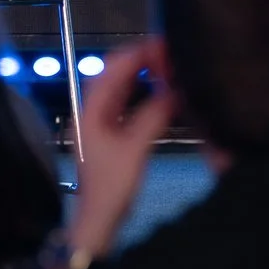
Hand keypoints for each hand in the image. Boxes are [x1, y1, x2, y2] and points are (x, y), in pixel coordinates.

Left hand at [67, 39, 175, 258]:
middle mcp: (93, 111)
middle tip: (172, 54)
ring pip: (123, 86)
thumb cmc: (111, 189)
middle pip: (115, 72)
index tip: (166, 47)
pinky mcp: (112, 132)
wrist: (99, 222)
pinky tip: (164, 90)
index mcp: (90, 111)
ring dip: (144, 73)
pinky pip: (129, 101)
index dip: (139, 53)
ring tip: (171, 66)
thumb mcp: (135, 150)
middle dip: (142, 58)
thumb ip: (154, 115)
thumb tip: (178, 89)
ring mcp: (101, 122)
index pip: (113, 69)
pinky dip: (146, 91)